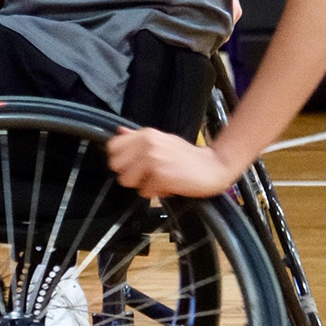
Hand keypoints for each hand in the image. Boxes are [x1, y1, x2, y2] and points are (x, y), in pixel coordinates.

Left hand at [106, 128, 232, 200]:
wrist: (213, 167)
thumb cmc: (187, 157)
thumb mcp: (162, 140)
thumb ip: (138, 138)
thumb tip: (119, 132)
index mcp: (146, 134)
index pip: (112, 146)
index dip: (120, 160)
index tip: (132, 165)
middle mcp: (147, 143)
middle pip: (116, 166)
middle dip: (129, 175)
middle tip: (146, 174)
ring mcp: (153, 159)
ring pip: (127, 181)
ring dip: (141, 185)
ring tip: (158, 179)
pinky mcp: (160, 175)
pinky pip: (144, 192)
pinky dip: (156, 193)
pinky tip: (169, 185)